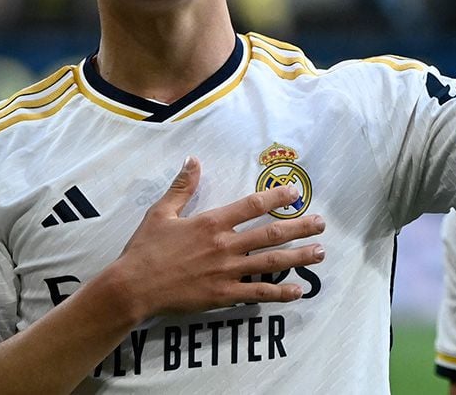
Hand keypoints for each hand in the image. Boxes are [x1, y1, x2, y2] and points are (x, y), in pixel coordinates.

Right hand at [110, 156, 326, 320]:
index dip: (277, 198)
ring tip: (320, 252)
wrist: (133, 287)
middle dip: (300, 228)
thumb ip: (182, 187)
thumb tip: (193, 160)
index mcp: (212, 222)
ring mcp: (227, 272)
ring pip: (271, 262)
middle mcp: (225, 245)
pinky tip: (299, 291)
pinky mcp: (223, 295)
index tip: (296, 193)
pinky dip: (280, 293)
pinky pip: (258, 293)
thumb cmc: (145, 248)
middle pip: (270, 234)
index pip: (252, 206)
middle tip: (322, 224)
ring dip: (299, 257)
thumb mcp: (161, 212)